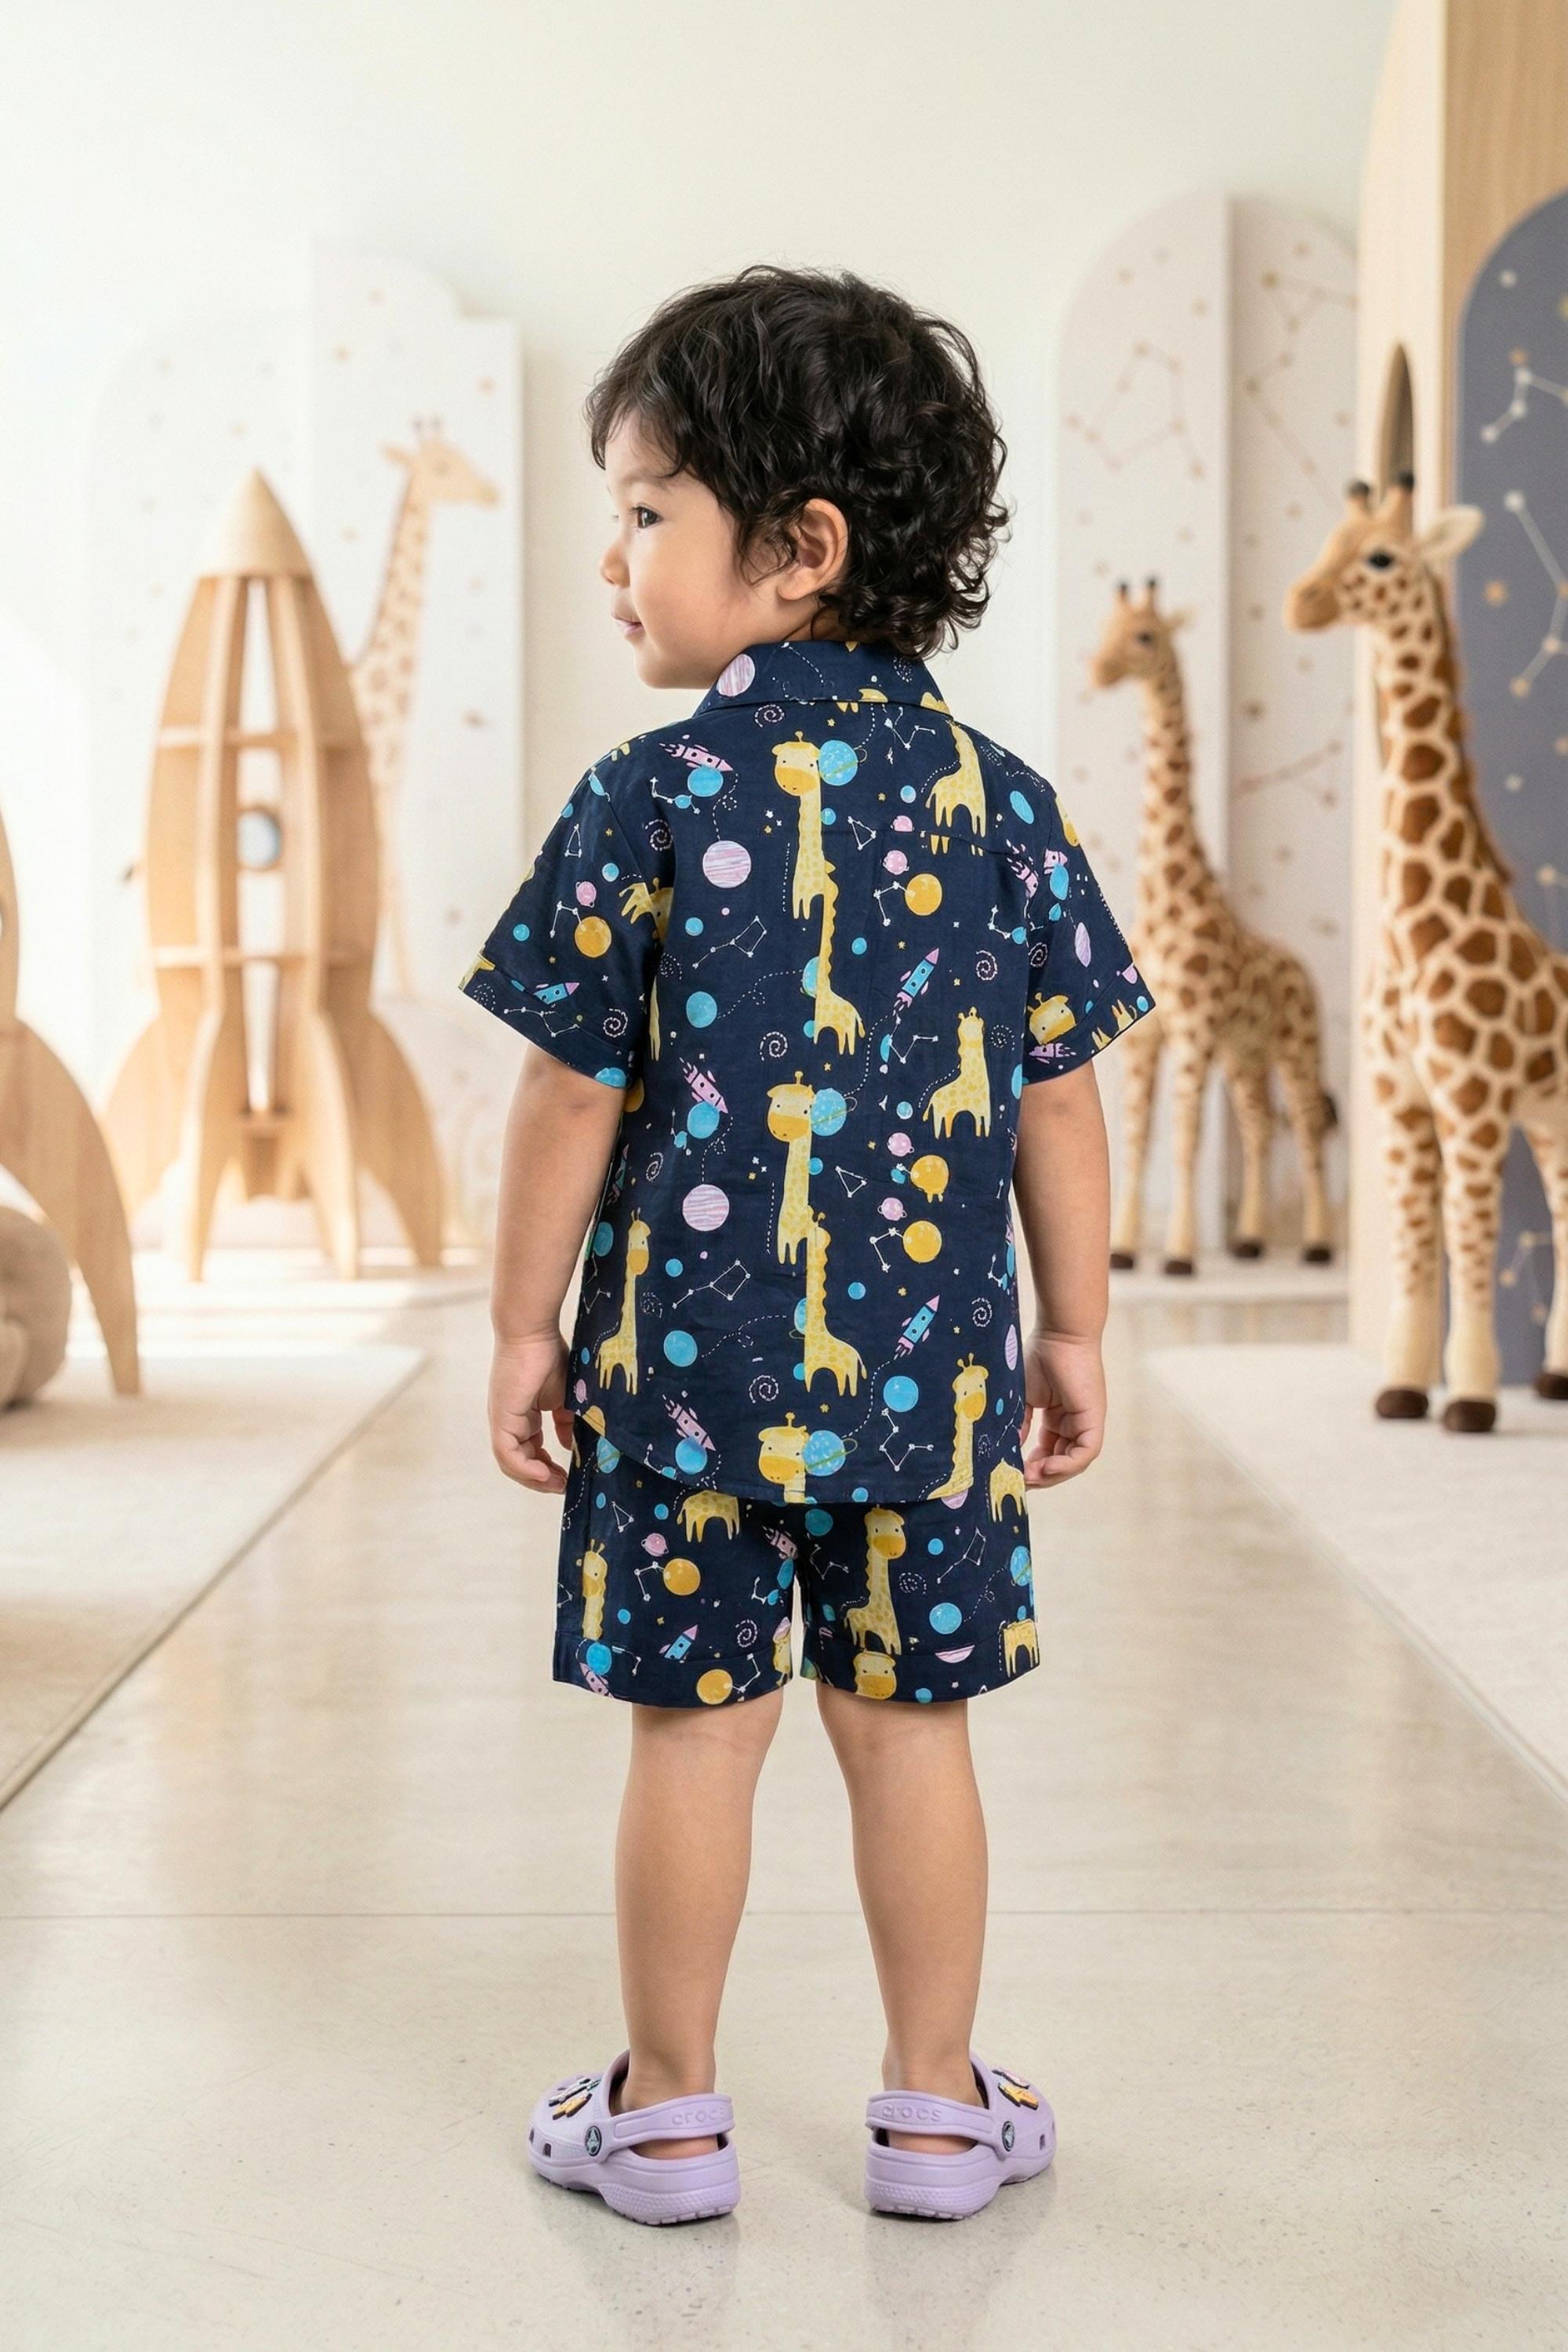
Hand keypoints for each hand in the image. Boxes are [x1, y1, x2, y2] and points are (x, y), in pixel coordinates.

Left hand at [488, 1331, 574, 1492]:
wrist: (533, 1332)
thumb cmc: (550, 1355)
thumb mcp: (565, 1396)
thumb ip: (567, 1421)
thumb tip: (568, 1444)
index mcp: (523, 1414)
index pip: (532, 1450)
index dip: (548, 1467)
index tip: (569, 1476)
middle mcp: (509, 1420)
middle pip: (520, 1461)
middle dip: (543, 1479)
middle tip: (564, 1487)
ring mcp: (502, 1420)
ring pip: (511, 1463)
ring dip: (534, 1479)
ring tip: (557, 1485)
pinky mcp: (500, 1419)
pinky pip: (507, 1454)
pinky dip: (525, 1469)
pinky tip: (546, 1475)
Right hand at [1019, 1330, 1105, 1485]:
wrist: (1058, 1333)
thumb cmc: (1039, 1356)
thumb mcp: (1023, 1398)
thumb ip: (1018, 1424)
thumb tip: (1007, 1451)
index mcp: (1059, 1417)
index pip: (1048, 1451)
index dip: (1031, 1466)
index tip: (1012, 1473)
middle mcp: (1074, 1422)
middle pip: (1061, 1461)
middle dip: (1040, 1476)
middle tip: (1018, 1482)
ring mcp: (1086, 1422)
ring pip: (1074, 1462)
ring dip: (1051, 1475)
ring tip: (1029, 1478)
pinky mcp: (1093, 1419)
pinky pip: (1085, 1453)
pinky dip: (1065, 1465)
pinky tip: (1045, 1468)